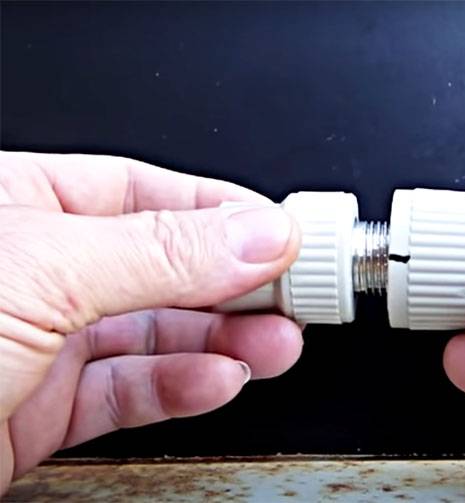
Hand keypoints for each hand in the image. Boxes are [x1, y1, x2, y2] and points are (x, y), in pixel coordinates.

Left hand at [0, 152, 301, 491]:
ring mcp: (39, 343)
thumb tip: (256, 234)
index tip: (280, 234)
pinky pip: (129, 389)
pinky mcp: (40, 411)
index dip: (220, 212)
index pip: (144, 193)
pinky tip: (218, 378)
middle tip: (291, 295)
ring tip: (274, 343)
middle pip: (161, 266)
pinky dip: (182, 385)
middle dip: (233, 282)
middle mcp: (33, 270)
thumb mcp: (43, 271)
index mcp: (18, 205)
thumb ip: (161, 252)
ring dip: (223, 338)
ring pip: (155, 333)